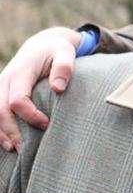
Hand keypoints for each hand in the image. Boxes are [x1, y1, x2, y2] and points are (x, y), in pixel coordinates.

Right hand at [0, 27, 80, 151]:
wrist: (42, 44)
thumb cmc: (56, 50)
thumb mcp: (66, 52)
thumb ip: (64, 67)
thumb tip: (58, 89)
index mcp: (21, 71)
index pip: (18, 99)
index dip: (30, 115)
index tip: (46, 124)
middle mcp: (6, 79)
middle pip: (0, 110)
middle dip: (10, 130)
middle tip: (24, 148)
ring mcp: (1, 86)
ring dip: (0, 132)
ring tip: (13, 148)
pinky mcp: (1, 92)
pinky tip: (6, 140)